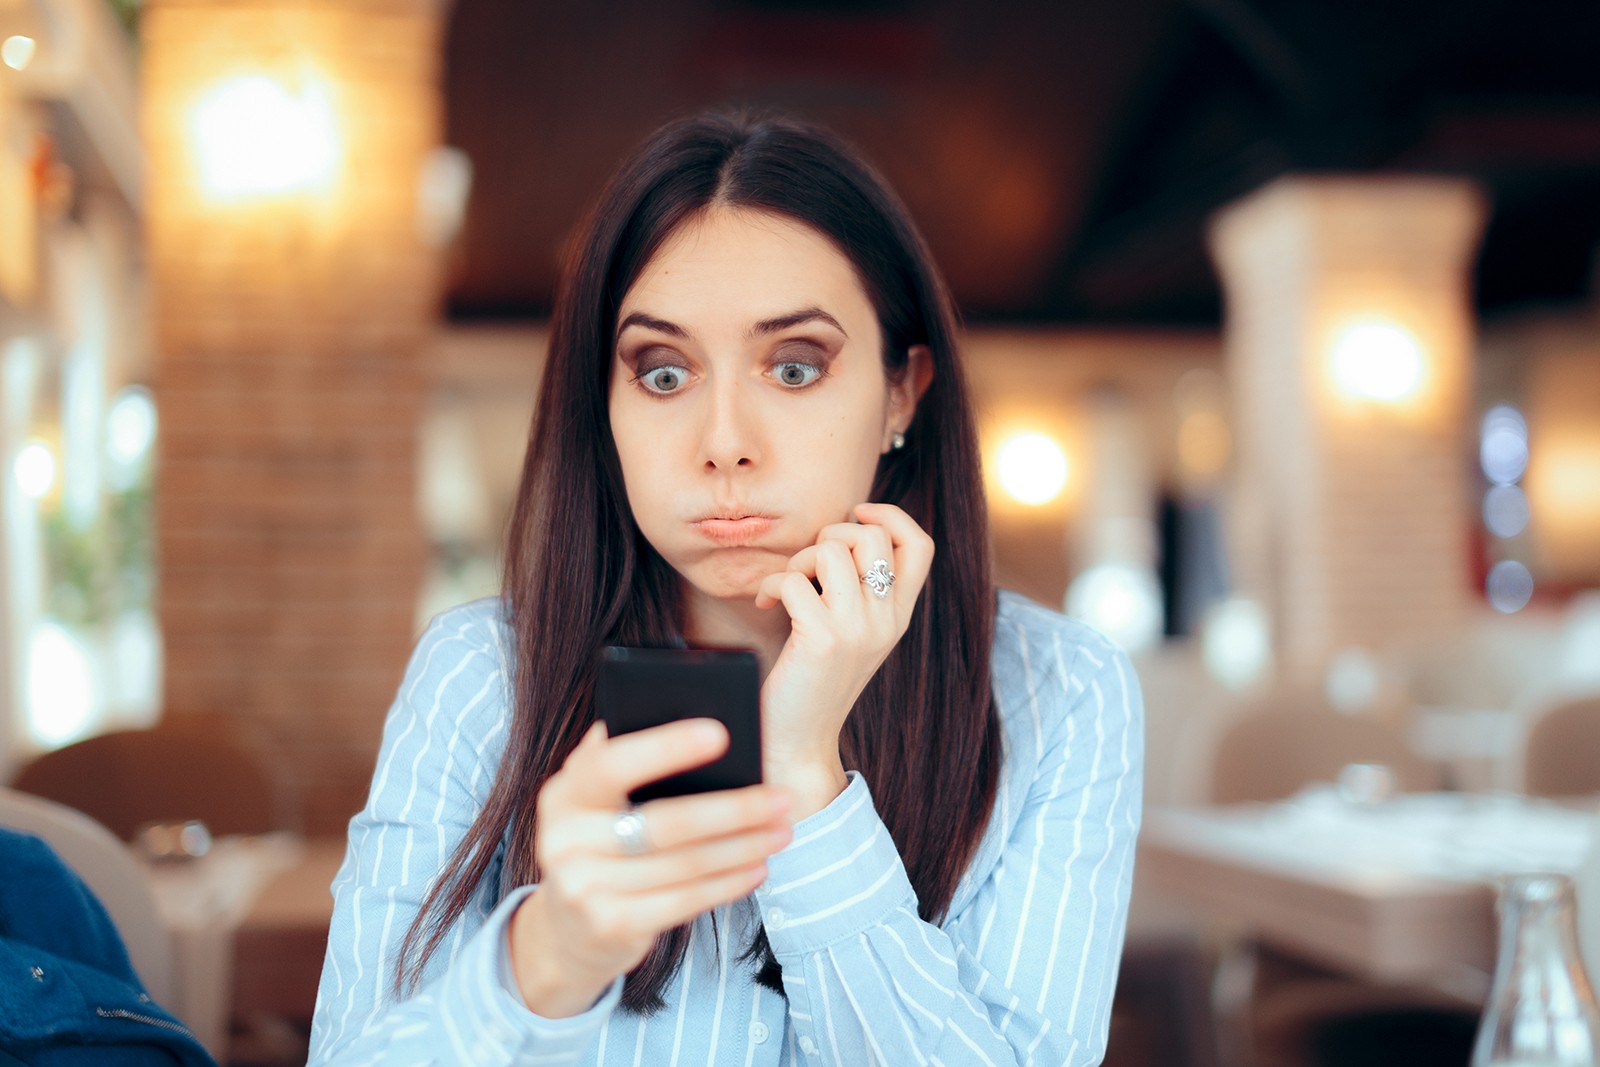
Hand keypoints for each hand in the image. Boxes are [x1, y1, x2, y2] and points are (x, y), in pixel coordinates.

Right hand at [508, 719, 792, 1016]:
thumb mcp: (593, 800)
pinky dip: (728, 884)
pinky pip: (684, 901)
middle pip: (665, 822)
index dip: (665, 748)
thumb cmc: (600, 843)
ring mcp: (584, 889)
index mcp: (564, 794)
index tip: (721, 733)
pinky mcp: (612, 927)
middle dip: (734, 809)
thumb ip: (617, 759)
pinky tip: (758, 868)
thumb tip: (670, 706)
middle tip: (782, 798)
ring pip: (684, 865)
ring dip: (743, 847)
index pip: (612, 765)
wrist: (569, 930)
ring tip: (782, 831)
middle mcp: (565, 841)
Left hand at [754, 502, 934, 816]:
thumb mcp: (853, 634)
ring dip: (799, 559)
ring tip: (788, 586)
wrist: (799, 743)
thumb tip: (843, 531)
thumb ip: (859, 591)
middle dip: (831, 534)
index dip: (890, 516)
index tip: (855, 516)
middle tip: (809, 565)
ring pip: (832, 549)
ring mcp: (858, 630)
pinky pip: (794, 580)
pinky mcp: (822, 640)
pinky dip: (771, 585)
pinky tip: (766, 605)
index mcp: (898, 617)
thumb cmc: (814, 682)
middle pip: (872, 536)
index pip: (920, 545)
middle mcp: (886, 621)